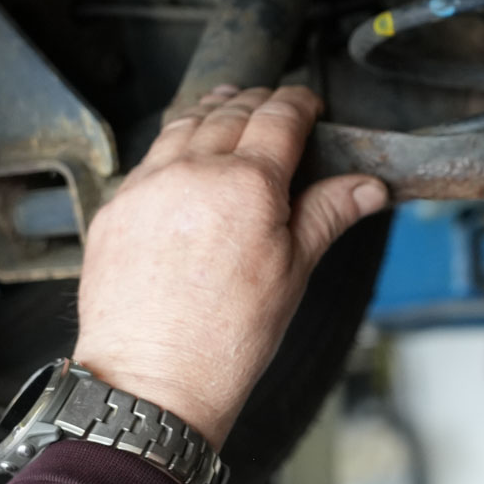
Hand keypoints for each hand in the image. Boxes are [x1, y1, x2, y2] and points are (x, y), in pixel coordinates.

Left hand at [72, 85, 386, 446]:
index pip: (278, 117)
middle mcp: (192, 172)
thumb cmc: (225, 339)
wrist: (153, 382)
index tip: (308, 103)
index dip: (299, 102)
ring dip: (212, 112)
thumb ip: (327, 214)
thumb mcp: (293, 272)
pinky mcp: (116, 207)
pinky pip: (148, 157)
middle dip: (257, 102)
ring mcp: (147, 186)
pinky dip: (173, 144)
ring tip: (229, 110)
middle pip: (230, 112)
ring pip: (183, 124)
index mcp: (247, 185)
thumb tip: (367, 187)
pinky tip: (183, 156)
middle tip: (275, 106)